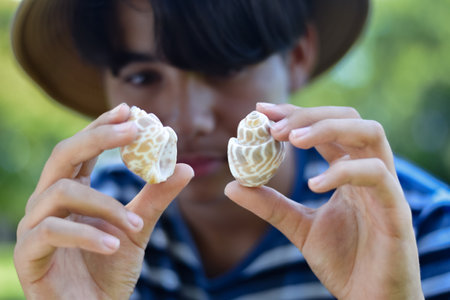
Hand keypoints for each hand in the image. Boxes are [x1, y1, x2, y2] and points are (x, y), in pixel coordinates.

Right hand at [14, 104, 193, 298]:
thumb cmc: (110, 268)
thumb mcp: (138, 228)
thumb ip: (155, 198)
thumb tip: (185, 167)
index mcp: (71, 192)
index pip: (81, 150)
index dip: (101, 126)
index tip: (128, 109)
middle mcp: (48, 203)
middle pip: (63, 155)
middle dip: (97, 137)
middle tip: (132, 129)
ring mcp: (34, 227)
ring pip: (61, 193)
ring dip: (104, 205)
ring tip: (135, 223)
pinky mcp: (29, 255)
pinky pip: (51, 232)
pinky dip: (86, 236)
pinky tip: (114, 245)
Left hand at [225, 104, 422, 298]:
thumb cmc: (343, 261)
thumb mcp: (299, 227)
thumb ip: (270, 204)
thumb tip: (231, 186)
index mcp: (349, 171)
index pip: (326, 127)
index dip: (295, 113)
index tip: (262, 110)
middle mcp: (369, 171)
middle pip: (349, 118)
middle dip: (309, 115)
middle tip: (273, 127)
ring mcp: (385, 187)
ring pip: (370, 134)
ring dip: (328, 128)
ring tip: (292, 139)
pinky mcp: (397, 210)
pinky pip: (376, 176)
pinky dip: (344, 171)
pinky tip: (314, 183)